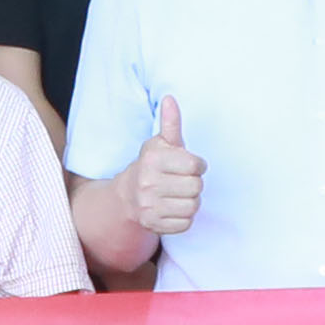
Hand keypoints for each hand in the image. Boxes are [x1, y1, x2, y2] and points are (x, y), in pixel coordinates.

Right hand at [123, 94, 205, 241]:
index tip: (190, 165)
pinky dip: (184, 217)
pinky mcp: (153, 224)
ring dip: (191, 201)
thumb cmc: (151, 165)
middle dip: (194, 184)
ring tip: (179, 194)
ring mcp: (149, 206)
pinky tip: (173, 207)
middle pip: (196, 187)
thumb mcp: (160, 143)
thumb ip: (170, 123)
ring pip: (193, 206)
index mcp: (152, 159)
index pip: (195, 166)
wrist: (127, 195)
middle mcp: (147, 183)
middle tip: (182, 181)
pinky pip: (186, 223)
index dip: (198, 165)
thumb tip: (170, 99)